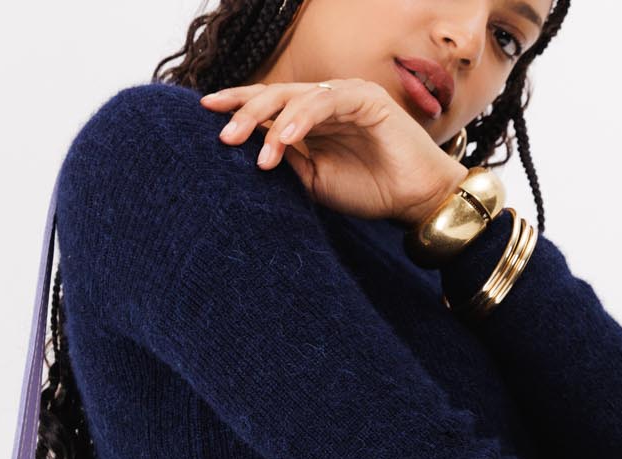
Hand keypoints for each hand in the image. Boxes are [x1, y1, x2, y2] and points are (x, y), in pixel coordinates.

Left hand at [200, 79, 467, 223]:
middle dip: (244, 112)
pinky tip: (282, 139)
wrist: (415, 200)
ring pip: (293, 96)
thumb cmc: (372, 191)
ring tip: (247, 146)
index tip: (206, 114)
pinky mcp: (363, 98)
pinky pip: (322, 102)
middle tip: (222, 135)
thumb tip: (251, 148)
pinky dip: (299, 119)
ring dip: (266, 120)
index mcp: (313, 119)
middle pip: (274, 96)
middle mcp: (325, 101)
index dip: (238, 106)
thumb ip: (288, 161)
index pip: (269, 106)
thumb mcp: (316, 181)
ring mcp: (344, 95)